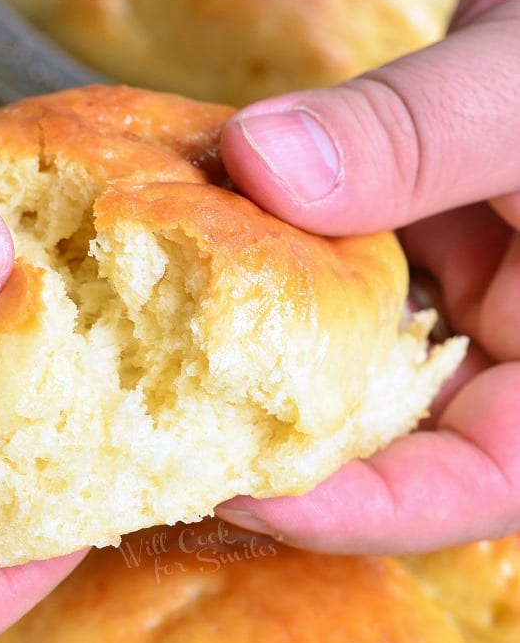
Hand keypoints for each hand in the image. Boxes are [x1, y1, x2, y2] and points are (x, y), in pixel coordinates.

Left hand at [217, 0, 519, 555]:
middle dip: (285, 449)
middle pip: (401, 441)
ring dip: (263, 352)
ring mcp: (465, 283)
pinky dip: (271, 260)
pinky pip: (333, 266)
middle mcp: (515, 339)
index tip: (239, 493)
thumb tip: (259, 163)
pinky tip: (197, 252)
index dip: (364, 510)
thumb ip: (417, 133)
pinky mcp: (416, 228)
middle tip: (168, 444)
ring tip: (159, 364)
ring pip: (353, 356)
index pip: (480, 481)